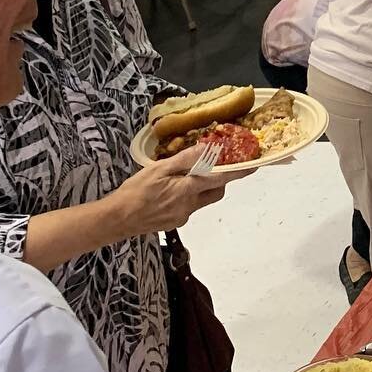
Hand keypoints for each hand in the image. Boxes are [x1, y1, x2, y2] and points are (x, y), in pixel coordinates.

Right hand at [110, 145, 231, 236]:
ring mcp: (182, 216)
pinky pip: (188, 208)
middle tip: (210, 168)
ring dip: (200, 189)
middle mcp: (190, 205)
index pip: (220, 178)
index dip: (238, 172)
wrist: (118, 219)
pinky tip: (168, 192)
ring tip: (182, 178)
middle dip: (218, 180)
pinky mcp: (174, 223)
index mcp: (188, 189)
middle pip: (215, 192)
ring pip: (201, 200)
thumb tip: (206, 149)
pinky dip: (186, 197)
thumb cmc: (135, 192)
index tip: (253, 166)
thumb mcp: (159, 169)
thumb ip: (185, 160)